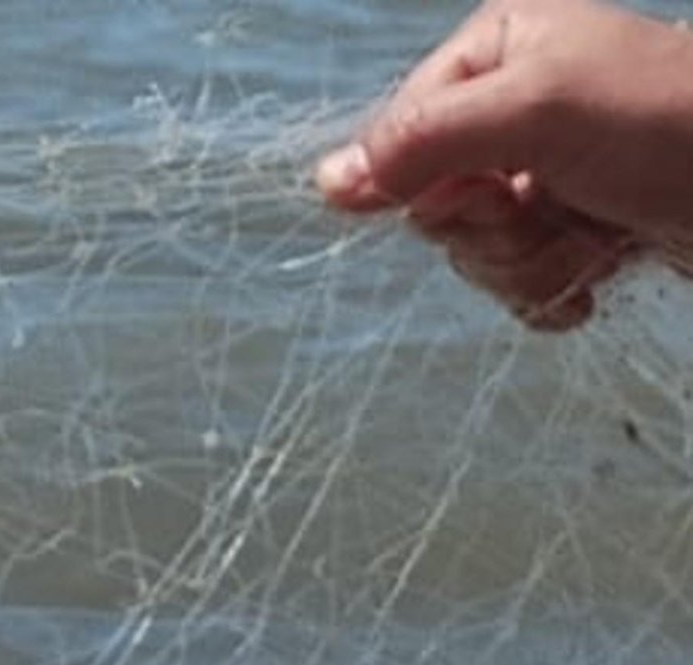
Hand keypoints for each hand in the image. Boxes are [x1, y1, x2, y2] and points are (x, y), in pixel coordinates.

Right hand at [316, 0, 692, 327]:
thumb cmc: (665, 125)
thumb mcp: (535, 109)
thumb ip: (424, 139)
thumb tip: (326, 184)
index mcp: (497, 52)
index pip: (398, 137)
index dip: (427, 183)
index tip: (489, 188)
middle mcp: (514, 109)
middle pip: (431, 203)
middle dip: (487, 229)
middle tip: (545, 209)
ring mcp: (545, 172)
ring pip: (474, 251)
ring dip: (526, 263)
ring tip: (588, 240)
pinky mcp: (577, 227)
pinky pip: (516, 282)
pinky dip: (549, 291)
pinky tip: (593, 275)